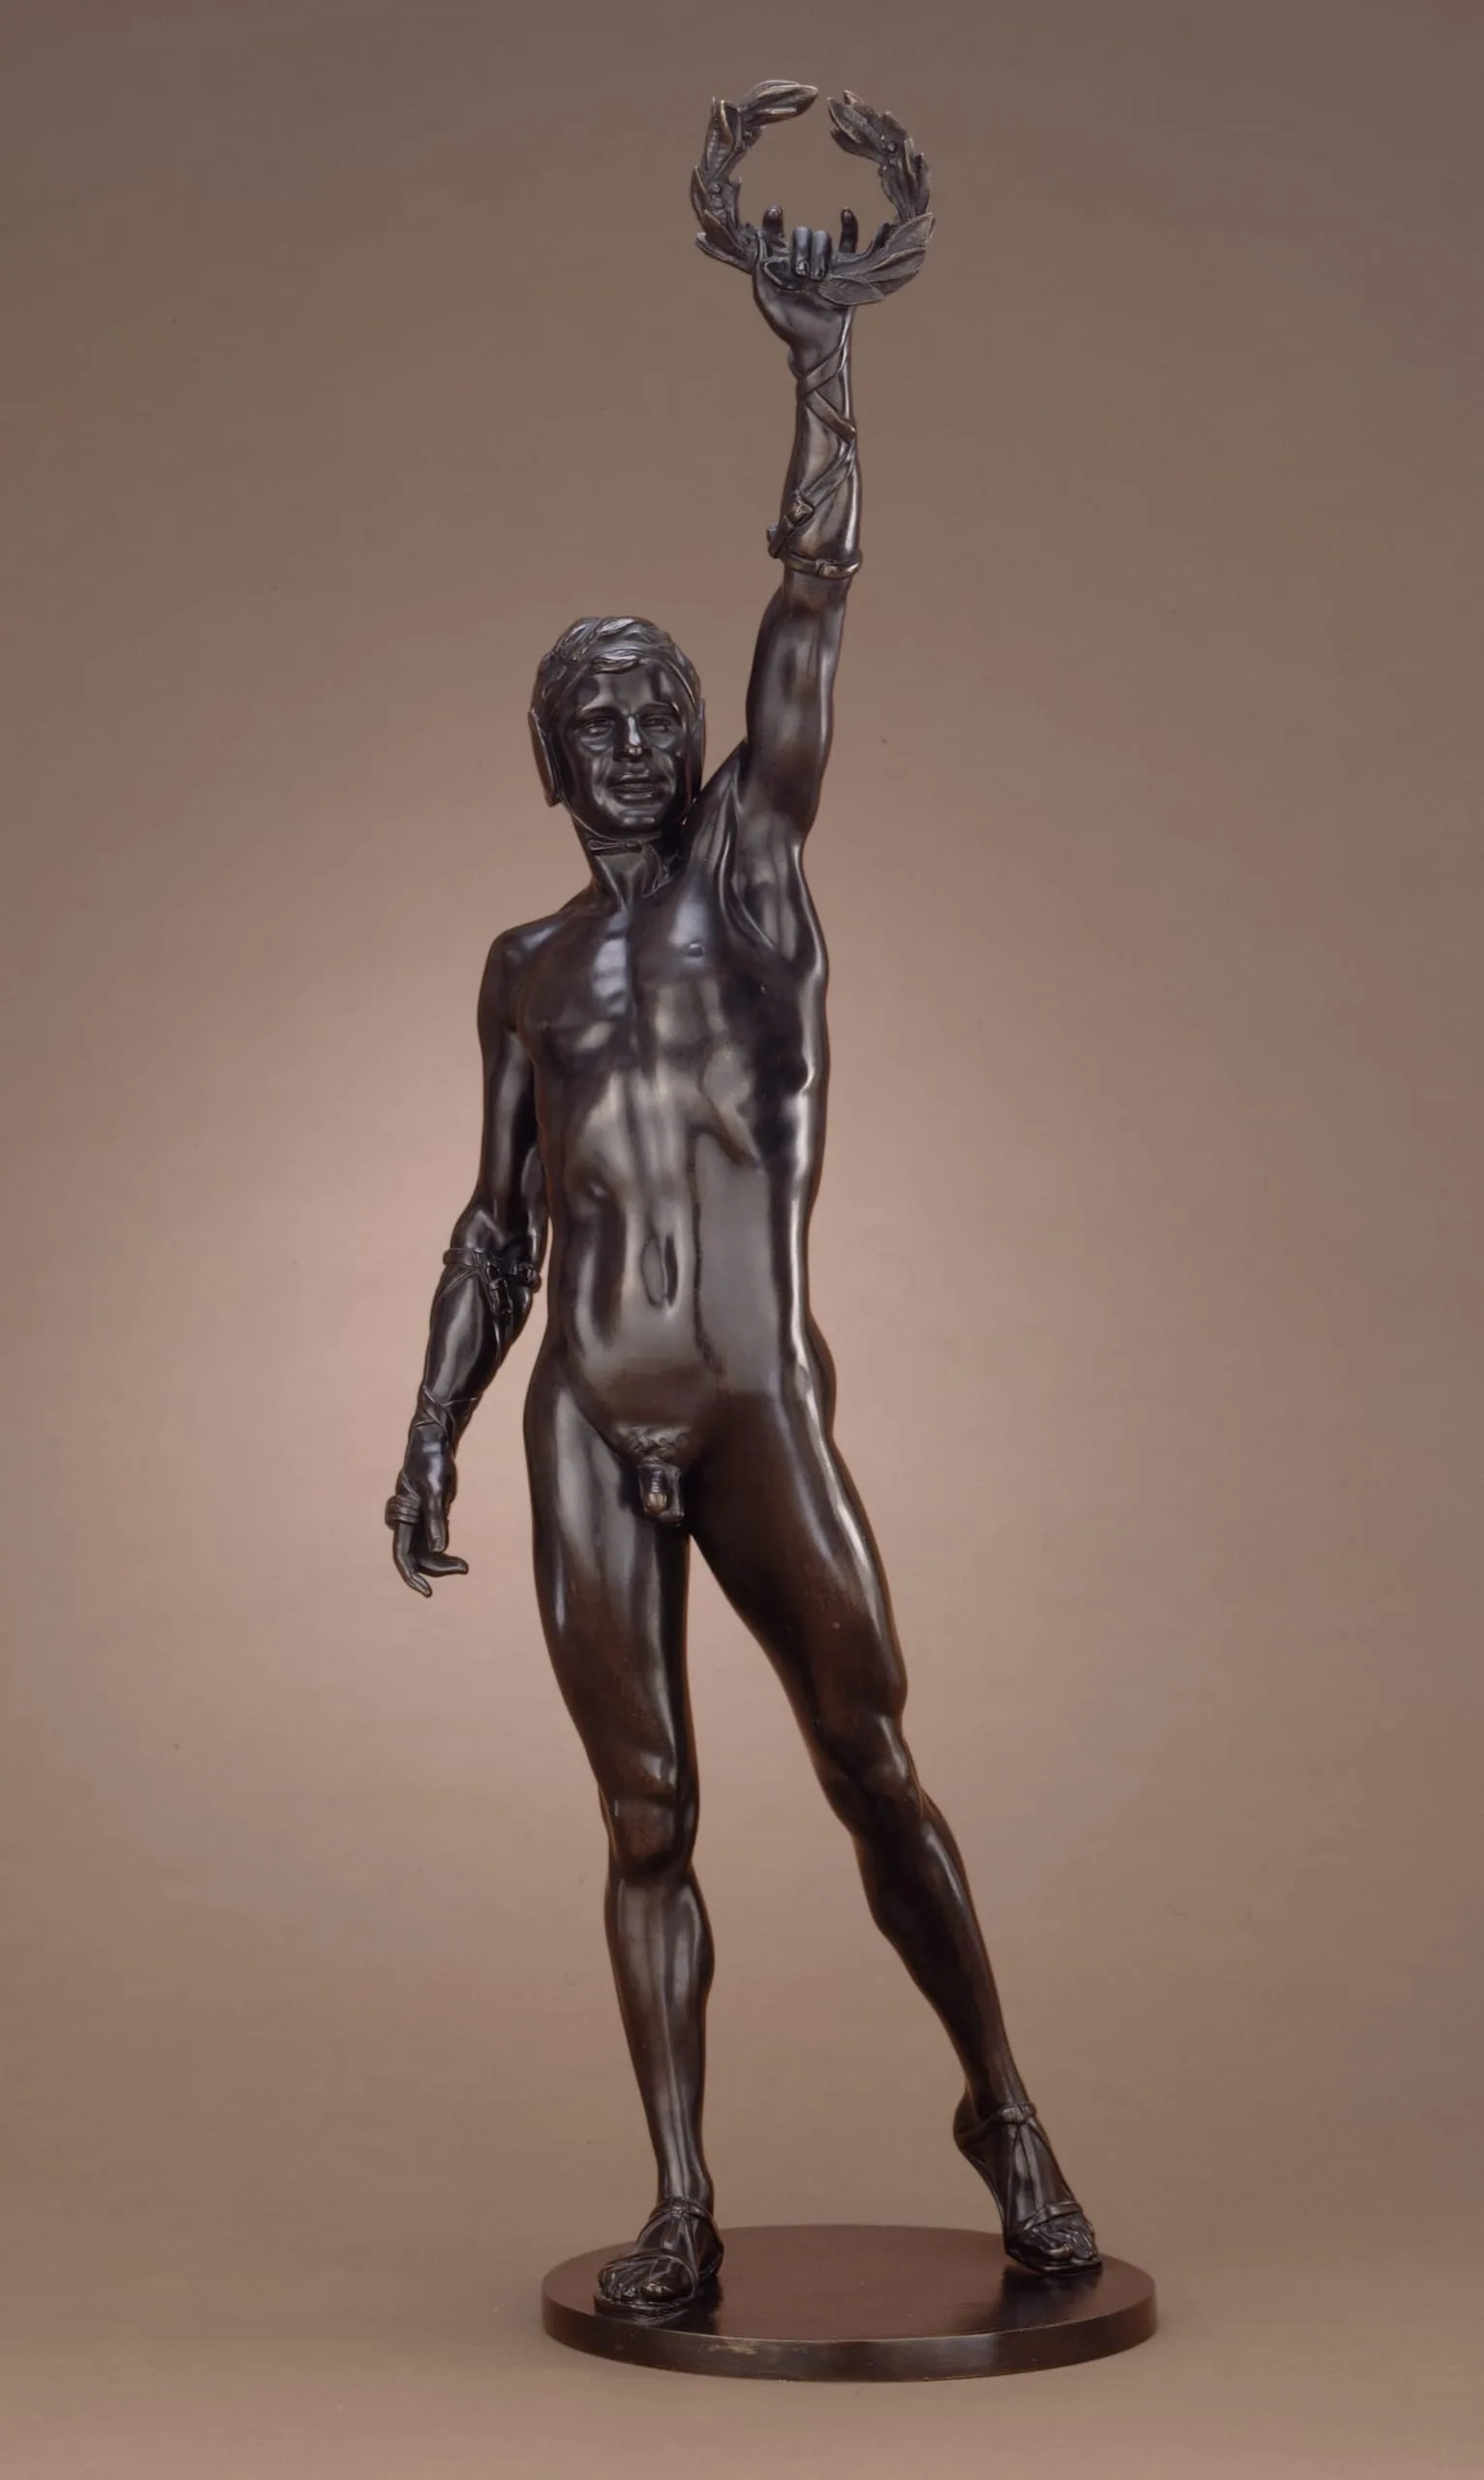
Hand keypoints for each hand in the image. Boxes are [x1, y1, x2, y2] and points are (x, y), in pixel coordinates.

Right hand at [387, 1426, 468, 1597]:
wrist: (434, 1442)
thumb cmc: (431, 1463)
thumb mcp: (437, 1491)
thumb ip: (436, 1520)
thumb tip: (439, 1549)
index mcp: (403, 1516)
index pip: (402, 1554)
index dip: (411, 1575)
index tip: (426, 1591)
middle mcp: (407, 1522)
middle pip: (416, 1556)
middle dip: (435, 1568)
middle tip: (463, 1569)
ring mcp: (419, 1519)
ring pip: (425, 1551)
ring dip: (441, 1562)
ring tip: (464, 1567)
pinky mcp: (430, 1515)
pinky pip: (434, 1540)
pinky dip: (444, 1551)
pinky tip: (458, 1559)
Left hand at [752, 208, 855, 363]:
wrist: (817, 345)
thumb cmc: (789, 328)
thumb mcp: (766, 300)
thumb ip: (759, 270)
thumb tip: (759, 237)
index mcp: (783, 265)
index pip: (777, 234)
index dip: (774, 221)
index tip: (774, 211)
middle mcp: (803, 259)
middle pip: (802, 234)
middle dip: (800, 249)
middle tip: (800, 274)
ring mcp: (824, 263)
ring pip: (822, 238)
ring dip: (819, 253)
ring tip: (816, 279)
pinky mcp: (844, 269)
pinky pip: (849, 242)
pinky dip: (850, 227)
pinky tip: (845, 213)